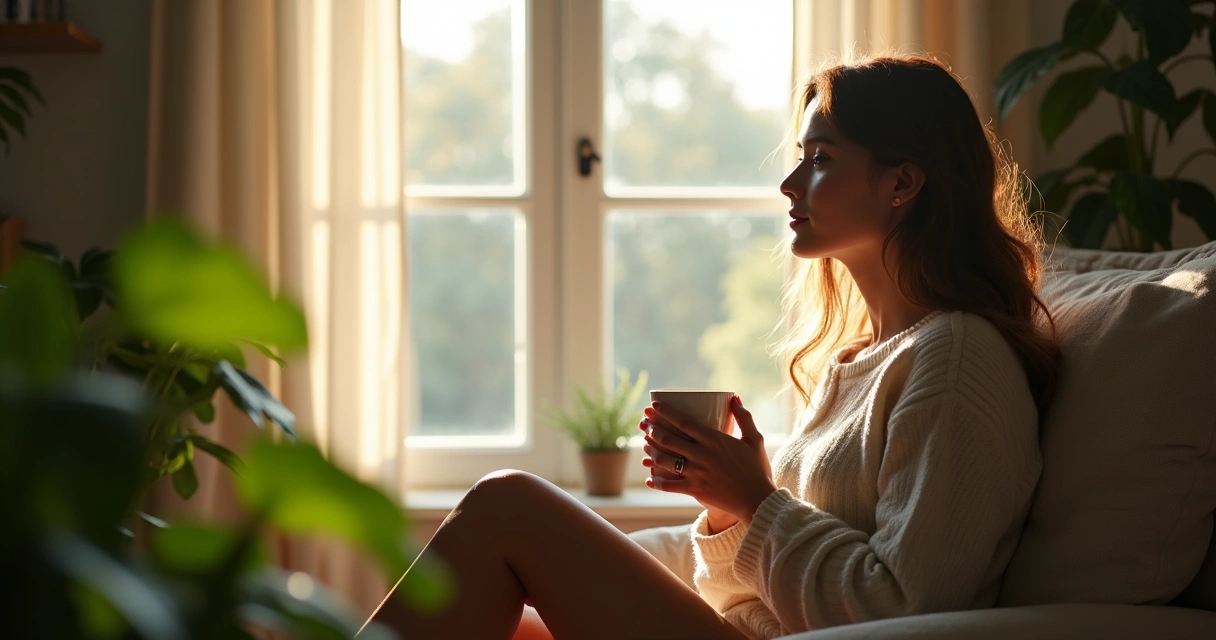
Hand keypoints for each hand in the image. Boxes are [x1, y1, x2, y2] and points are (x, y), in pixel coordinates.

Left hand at [640, 395, 777, 526]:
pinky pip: (670, 486)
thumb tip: (734, 398)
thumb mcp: (754, 439)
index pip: (684, 422)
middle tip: (643, 423)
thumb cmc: (757, 469)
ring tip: (644, 444)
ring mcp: (697, 473)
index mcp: (715, 440)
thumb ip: (744, 417)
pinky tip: (649, 478)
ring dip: (652, 451)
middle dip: (653, 429)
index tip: (654, 406)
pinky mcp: (695, 490)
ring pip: (666, 460)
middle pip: (670, 439)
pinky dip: (657, 482)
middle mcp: (702, 455)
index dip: (666, 412)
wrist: (758, 500)